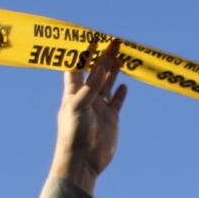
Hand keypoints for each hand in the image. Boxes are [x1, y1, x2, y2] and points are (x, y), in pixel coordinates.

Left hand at [49, 38, 128, 192]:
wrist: (83, 161)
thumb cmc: (74, 134)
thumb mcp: (79, 107)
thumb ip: (90, 87)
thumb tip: (101, 66)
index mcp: (74, 92)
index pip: (78, 66)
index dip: (83, 51)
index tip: (91, 36)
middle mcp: (87, 97)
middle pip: (96, 71)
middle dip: (104, 56)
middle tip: (114, 41)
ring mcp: (99, 108)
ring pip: (108, 83)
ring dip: (114, 70)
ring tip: (121, 56)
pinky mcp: (111, 119)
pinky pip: (117, 102)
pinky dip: (120, 93)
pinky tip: (124, 86)